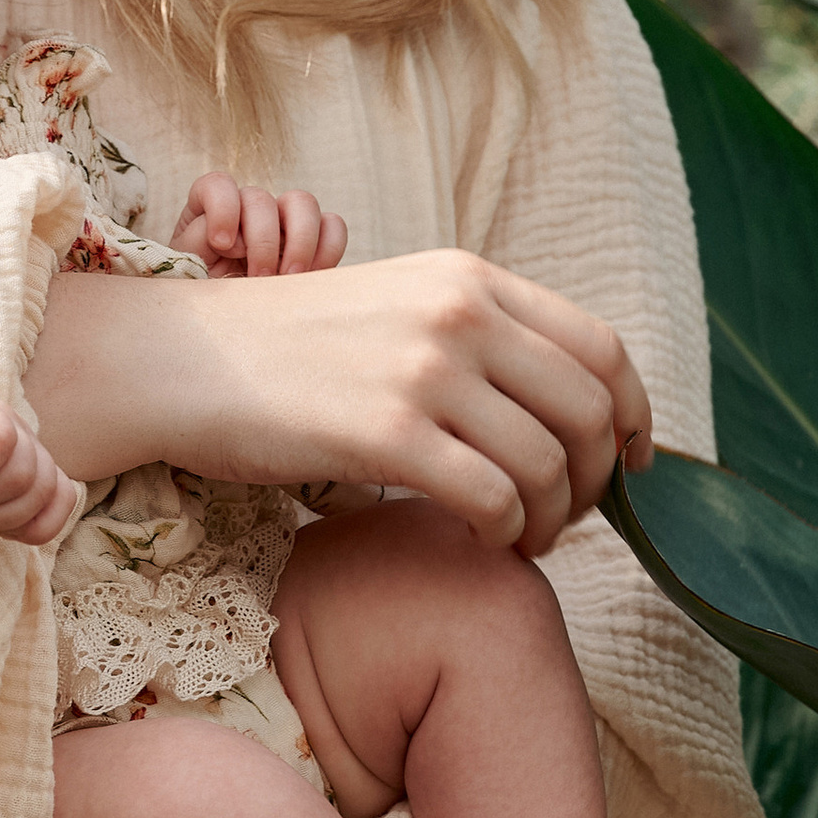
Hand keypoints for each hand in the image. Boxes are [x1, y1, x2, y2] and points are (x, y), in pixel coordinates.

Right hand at [27, 255, 652, 552]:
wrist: (183, 362)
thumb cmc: (285, 349)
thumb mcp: (396, 306)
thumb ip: (475, 335)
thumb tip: (560, 404)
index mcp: (467, 277)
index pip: (600, 347)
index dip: (634, 415)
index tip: (633, 461)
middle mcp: (458, 312)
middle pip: (590, 411)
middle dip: (596, 480)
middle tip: (567, 515)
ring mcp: (423, 369)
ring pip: (549, 464)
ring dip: (551, 519)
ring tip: (521, 536)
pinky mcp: (386, 431)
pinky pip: (494, 499)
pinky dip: (505, 533)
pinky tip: (482, 540)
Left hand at [171, 172, 347, 276]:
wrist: (229, 321)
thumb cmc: (203, 292)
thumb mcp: (188, 269)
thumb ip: (197, 244)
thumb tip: (231, 237)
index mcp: (211, 208)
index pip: (217, 184)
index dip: (222, 208)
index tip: (222, 244)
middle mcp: (248, 208)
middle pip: (262, 198)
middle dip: (262, 239)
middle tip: (259, 276)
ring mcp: (283, 221)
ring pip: (303, 202)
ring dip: (299, 241)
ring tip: (289, 278)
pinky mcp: (314, 240)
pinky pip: (333, 227)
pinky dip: (328, 250)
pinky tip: (309, 277)